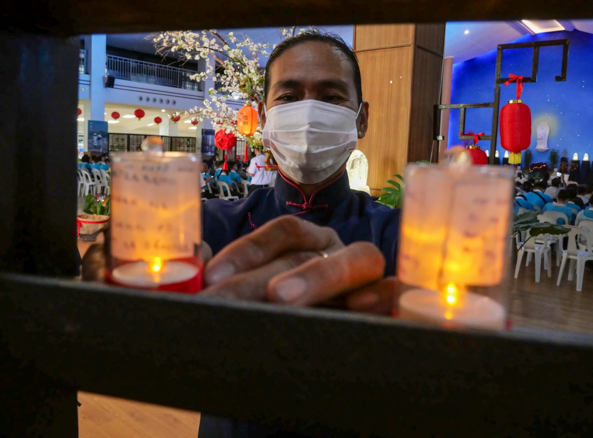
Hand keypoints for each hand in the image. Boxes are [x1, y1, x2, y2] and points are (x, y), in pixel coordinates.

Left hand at [201, 216, 396, 313]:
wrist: (327, 360)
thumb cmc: (290, 320)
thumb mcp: (257, 299)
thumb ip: (231, 278)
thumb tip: (195, 259)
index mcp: (309, 244)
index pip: (283, 233)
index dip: (247, 250)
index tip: (211, 278)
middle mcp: (340, 253)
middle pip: (306, 253)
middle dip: (259, 278)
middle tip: (223, 300)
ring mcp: (370, 276)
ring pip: (360, 258)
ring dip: (319, 276)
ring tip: (280, 298)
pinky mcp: (393, 303)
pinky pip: (398, 291)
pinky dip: (383, 295)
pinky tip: (357, 307)